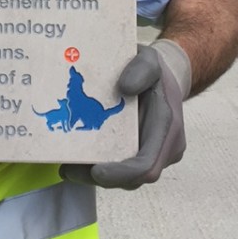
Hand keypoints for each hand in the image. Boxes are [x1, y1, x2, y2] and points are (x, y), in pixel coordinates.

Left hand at [59, 40, 189, 190]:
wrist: (165, 78)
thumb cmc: (155, 71)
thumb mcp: (150, 59)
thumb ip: (141, 69)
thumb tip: (125, 88)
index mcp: (168, 128)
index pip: (147, 165)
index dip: (121, 174)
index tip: (95, 171)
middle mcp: (165, 148)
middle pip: (132, 179)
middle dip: (100, 178)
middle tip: (69, 169)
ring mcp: (154, 154)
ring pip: (124, 178)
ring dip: (96, 175)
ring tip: (68, 165)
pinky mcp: (141, 155)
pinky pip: (121, 168)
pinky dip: (99, 167)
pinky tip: (77, 160)